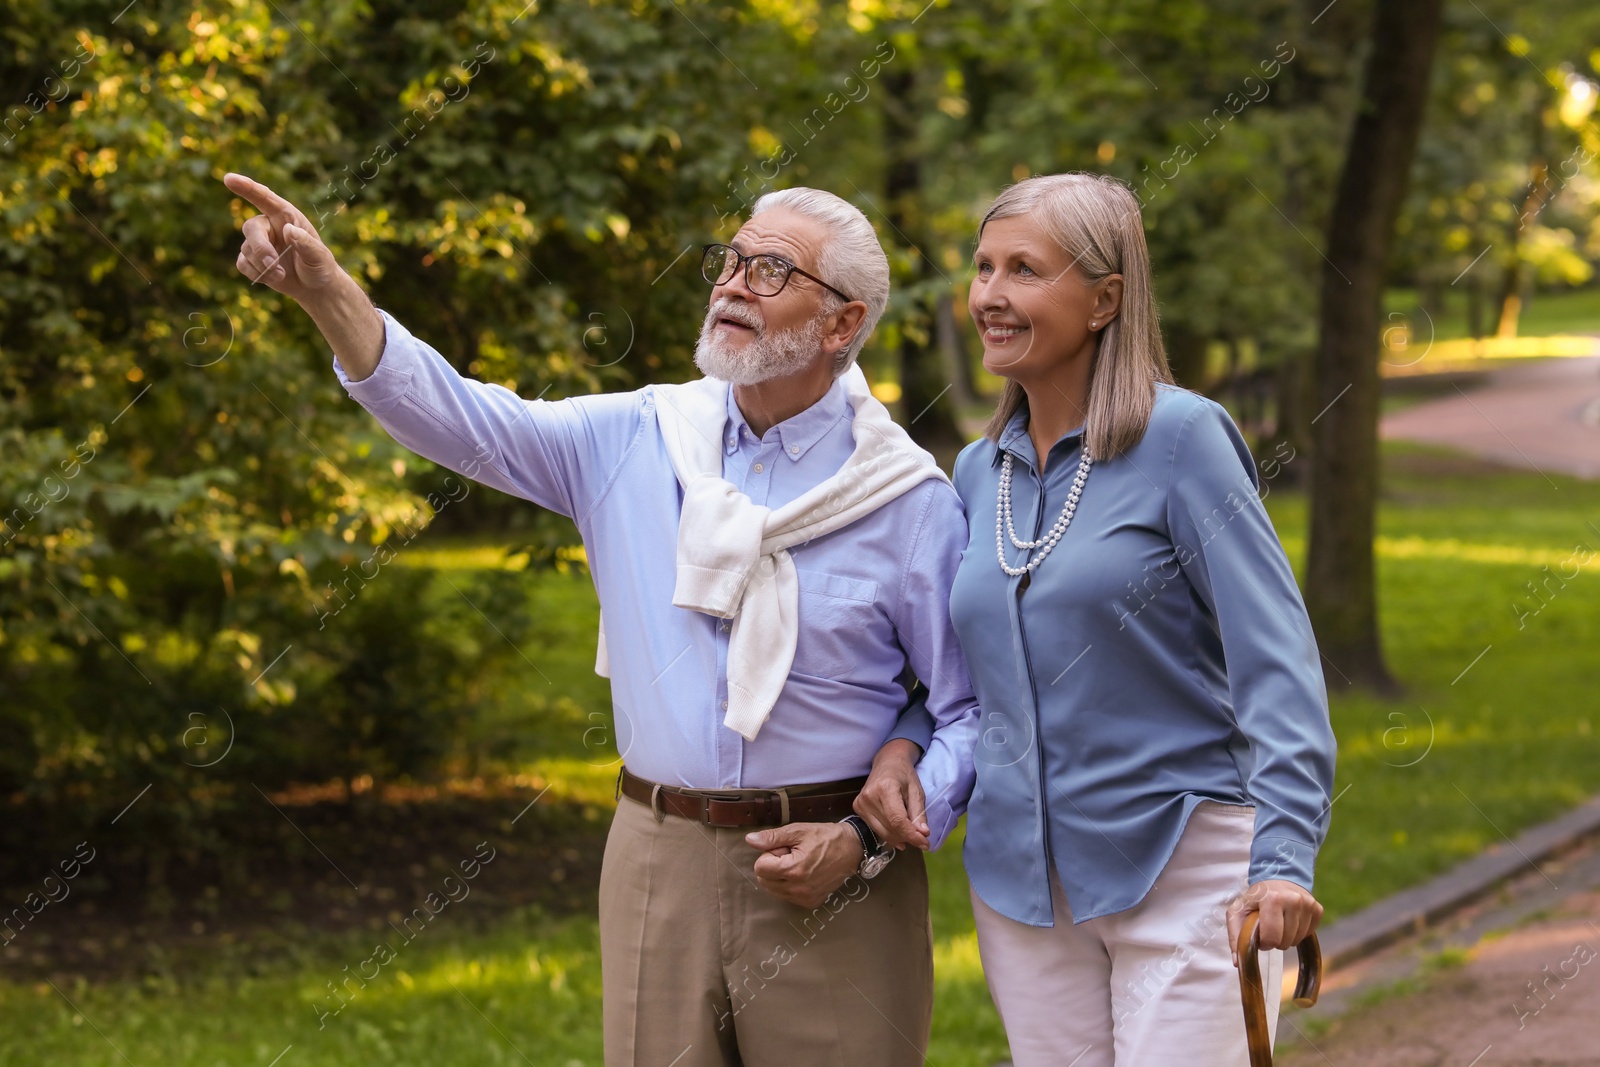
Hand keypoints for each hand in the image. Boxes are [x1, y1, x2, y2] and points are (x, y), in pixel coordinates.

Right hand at [223, 172, 344, 302]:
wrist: (315, 288)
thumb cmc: (320, 266)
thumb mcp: (319, 256)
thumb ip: (306, 243)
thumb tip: (288, 229)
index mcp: (286, 216)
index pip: (265, 198)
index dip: (247, 187)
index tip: (229, 178)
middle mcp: (270, 225)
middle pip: (251, 228)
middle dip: (260, 248)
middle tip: (275, 266)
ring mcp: (259, 242)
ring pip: (247, 250)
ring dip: (263, 267)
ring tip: (282, 275)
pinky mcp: (252, 260)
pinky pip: (243, 264)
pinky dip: (256, 274)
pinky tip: (273, 279)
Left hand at [745, 822, 862, 908]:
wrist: (852, 849)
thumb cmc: (825, 837)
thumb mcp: (798, 831)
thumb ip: (772, 838)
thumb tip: (750, 840)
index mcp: (793, 870)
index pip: (760, 868)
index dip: (770, 854)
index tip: (786, 848)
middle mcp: (798, 889)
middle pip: (764, 881)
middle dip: (773, 866)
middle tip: (792, 855)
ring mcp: (805, 898)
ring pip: (774, 890)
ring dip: (780, 876)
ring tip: (799, 863)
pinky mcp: (811, 903)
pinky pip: (787, 896)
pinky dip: (789, 885)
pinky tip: (804, 874)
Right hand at [855, 738, 928, 850]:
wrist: (887, 763)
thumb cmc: (904, 775)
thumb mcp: (917, 791)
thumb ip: (919, 814)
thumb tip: (923, 834)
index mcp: (885, 788)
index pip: (897, 820)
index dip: (911, 835)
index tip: (925, 844)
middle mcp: (869, 797)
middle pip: (890, 828)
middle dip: (908, 837)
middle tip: (921, 838)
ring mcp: (860, 803)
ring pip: (882, 832)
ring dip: (899, 837)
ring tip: (910, 831)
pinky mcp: (857, 808)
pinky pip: (876, 828)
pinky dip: (889, 833)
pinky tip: (898, 829)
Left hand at [1226, 879, 1323, 965]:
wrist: (1278, 877)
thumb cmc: (1256, 898)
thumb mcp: (1238, 911)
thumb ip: (1235, 936)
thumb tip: (1236, 962)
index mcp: (1273, 899)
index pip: (1272, 938)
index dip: (1264, 943)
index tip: (1260, 935)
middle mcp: (1294, 900)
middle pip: (1285, 942)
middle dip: (1275, 941)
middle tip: (1269, 927)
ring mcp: (1308, 904)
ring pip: (1297, 940)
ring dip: (1286, 937)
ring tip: (1279, 922)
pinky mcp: (1318, 909)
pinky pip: (1309, 934)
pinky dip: (1298, 932)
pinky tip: (1290, 920)